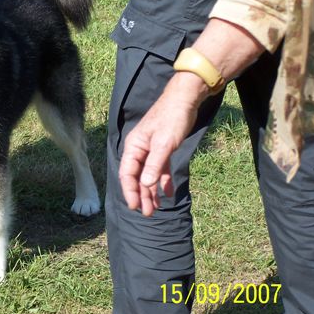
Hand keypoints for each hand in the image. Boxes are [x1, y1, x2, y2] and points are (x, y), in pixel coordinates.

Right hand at [119, 73, 207, 216]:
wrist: (185, 100)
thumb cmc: (172, 119)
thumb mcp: (164, 144)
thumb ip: (154, 165)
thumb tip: (146, 185)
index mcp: (134, 147)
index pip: (128, 173)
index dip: (130, 191)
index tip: (136, 207)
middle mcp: (139, 150)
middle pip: (137, 177)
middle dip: (142, 195)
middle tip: (148, 213)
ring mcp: (151, 150)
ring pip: (148, 175)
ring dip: (152, 191)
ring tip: (157, 208)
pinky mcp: (162, 149)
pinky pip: (160, 169)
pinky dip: (164, 181)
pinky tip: (169, 192)